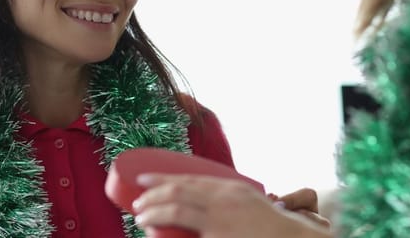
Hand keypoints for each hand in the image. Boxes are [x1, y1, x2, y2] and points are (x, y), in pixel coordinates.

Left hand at [132, 174, 331, 237]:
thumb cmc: (271, 226)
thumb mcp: (249, 202)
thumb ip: (227, 200)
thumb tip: (201, 205)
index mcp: (229, 189)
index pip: (189, 179)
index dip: (162, 178)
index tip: (143, 180)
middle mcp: (223, 200)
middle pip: (178, 191)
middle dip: (153, 195)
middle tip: (138, 202)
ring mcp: (220, 219)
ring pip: (177, 209)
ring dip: (154, 211)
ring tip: (140, 216)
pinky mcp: (218, 236)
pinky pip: (186, 233)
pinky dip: (166, 230)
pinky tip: (155, 231)